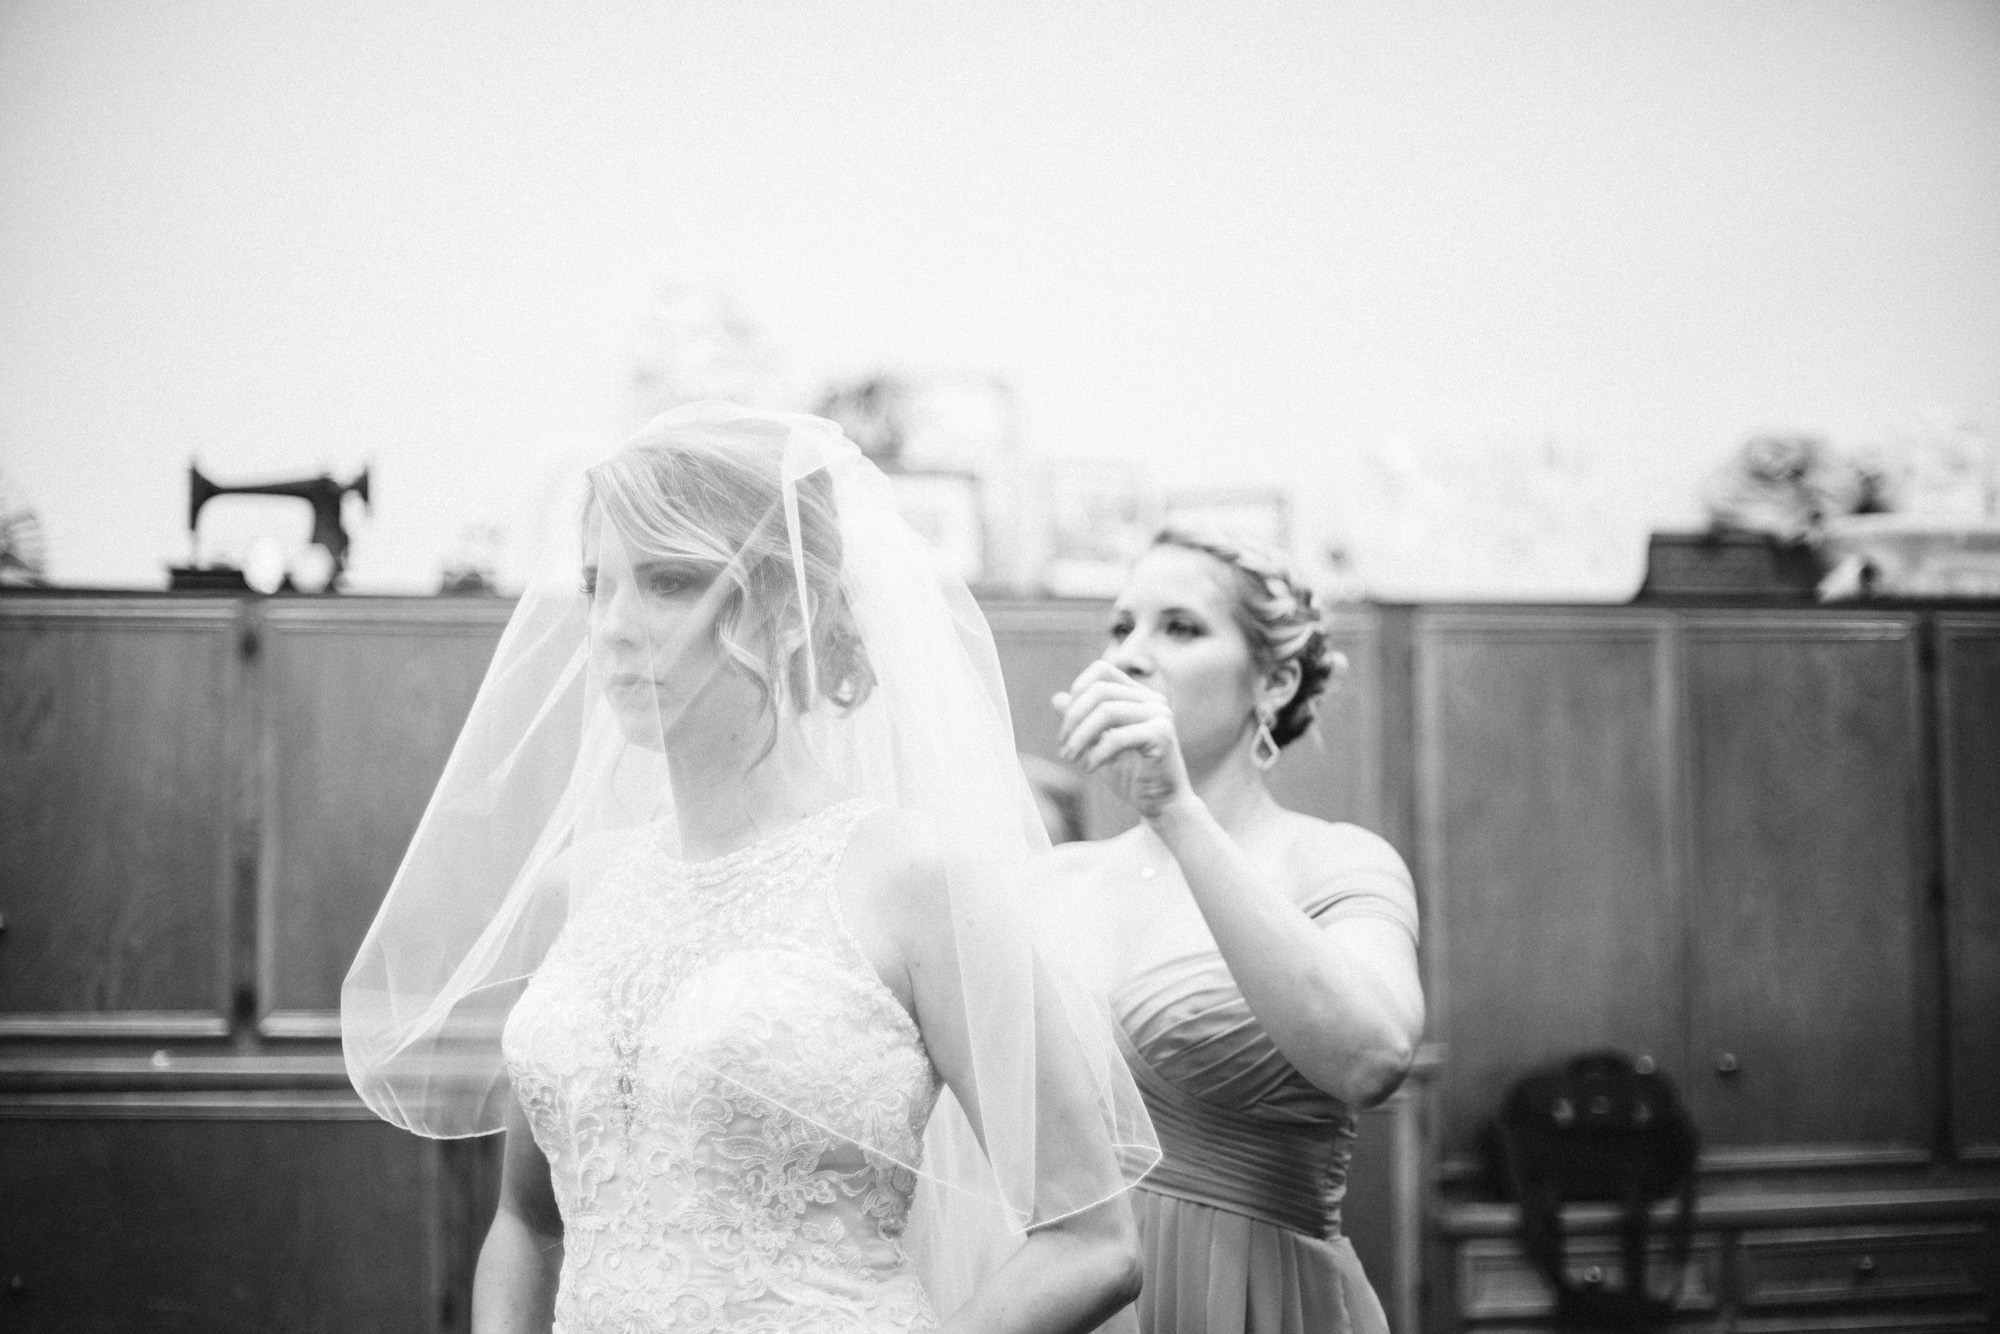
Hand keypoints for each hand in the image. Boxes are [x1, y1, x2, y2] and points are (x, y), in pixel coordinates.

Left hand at [1053, 662, 1191, 820]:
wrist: (1162, 806)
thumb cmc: (1131, 776)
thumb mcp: (1098, 745)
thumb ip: (1082, 721)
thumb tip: (1057, 698)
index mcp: (1138, 696)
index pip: (1101, 670)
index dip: (1077, 690)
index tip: (1067, 724)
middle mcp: (1152, 699)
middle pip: (1100, 690)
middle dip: (1073, 718)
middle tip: (1063, 749)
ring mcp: (1160, 715)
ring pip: (1107, 710)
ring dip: (1080, 737)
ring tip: (1071, 759)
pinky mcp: (1162, 735)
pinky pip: (1118, 736)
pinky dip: (1097, 752)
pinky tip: (1090, 768)